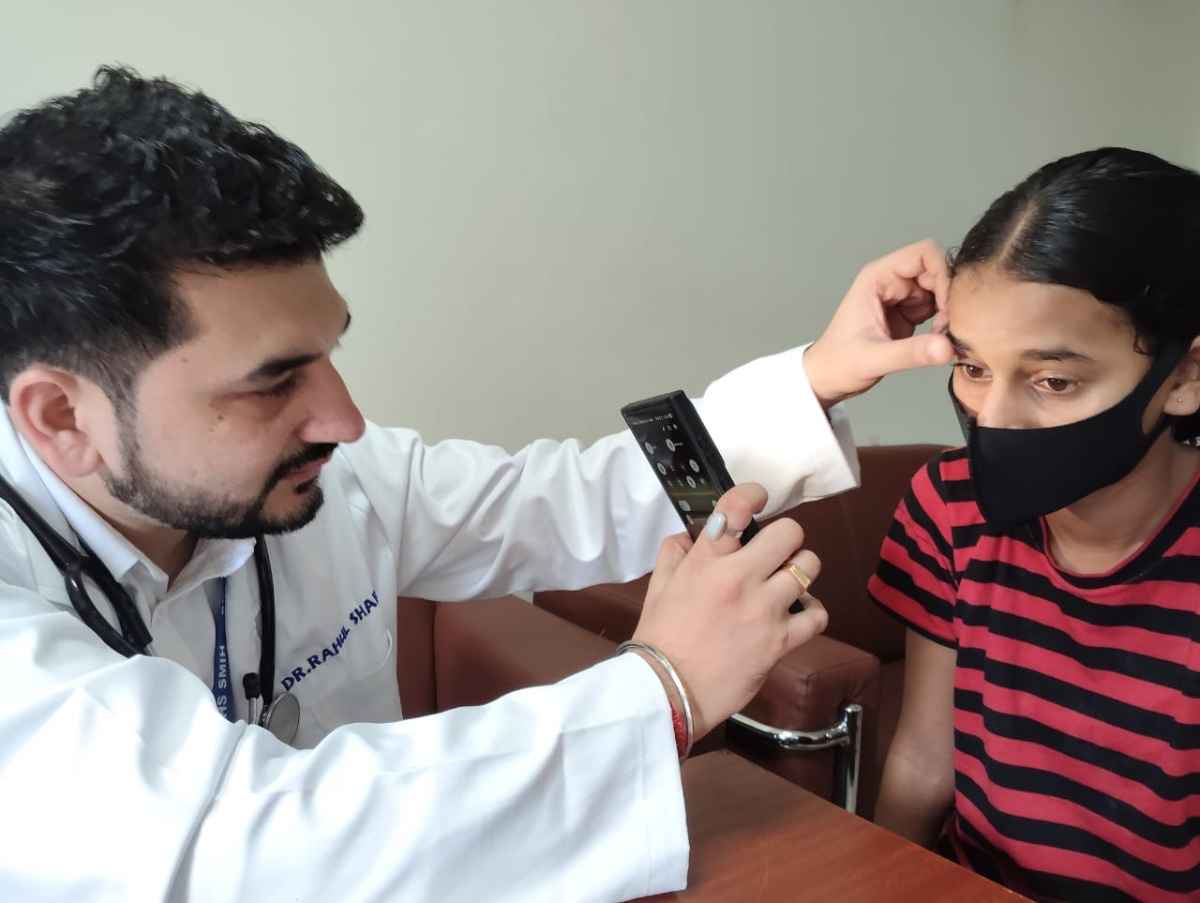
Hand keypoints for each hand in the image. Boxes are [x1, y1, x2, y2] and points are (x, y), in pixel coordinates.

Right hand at [630, 484, 825, 740]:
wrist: (668, 691)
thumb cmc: (660, 639)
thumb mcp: (658, 588)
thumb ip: (675, 554)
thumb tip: (690, 535)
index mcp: (705, 561)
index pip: (736, 507)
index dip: (753, 494)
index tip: (758, 500)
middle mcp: (738, 578)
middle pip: (789, 533)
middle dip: (786, 538)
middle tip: (776, 553)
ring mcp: (764, 609)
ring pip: (808, 567)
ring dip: (801, 571)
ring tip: (789, 583)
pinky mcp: (781, 641)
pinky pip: (817, 615)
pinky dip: (812, 612)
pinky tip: (798, 614)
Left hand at [804, 239, 954, 407]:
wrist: (827, 378)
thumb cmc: (838, 363)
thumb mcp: (874, 359)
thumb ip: (910, 353)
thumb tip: (946, 348)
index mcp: (877, 278)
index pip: (923, 254)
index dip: (942, 274)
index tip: (946, 306)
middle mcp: (890, 281)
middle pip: (937, 271)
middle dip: (949, 297)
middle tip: (948, 328)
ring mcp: (900, 296)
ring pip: (940, 290)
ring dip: (949, 311)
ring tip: (942, 338)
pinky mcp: (908, 313)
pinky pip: (937, 307)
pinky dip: (945, 322)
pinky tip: (939, 341)